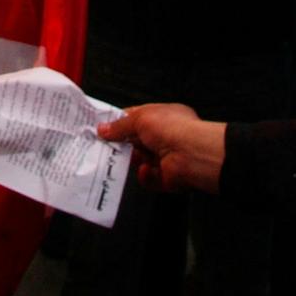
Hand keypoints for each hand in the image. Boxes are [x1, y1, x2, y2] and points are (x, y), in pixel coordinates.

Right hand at [98, 103, 225, 193]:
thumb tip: (103, 129)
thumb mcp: (140, 118)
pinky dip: (145, 176)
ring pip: (141, 161)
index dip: (120, 123)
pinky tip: (145, 170)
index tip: (103, 128)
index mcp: (162, 116)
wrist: (193, 155)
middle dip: (123, 145)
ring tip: (126, 159)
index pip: (137, 118)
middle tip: (107, 147)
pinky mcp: (168, 177)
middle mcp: (166, 136)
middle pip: (137, 141)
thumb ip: (120, 125)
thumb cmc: (173, 128)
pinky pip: (149, 179)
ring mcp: (167, 157)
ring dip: (133, 161)